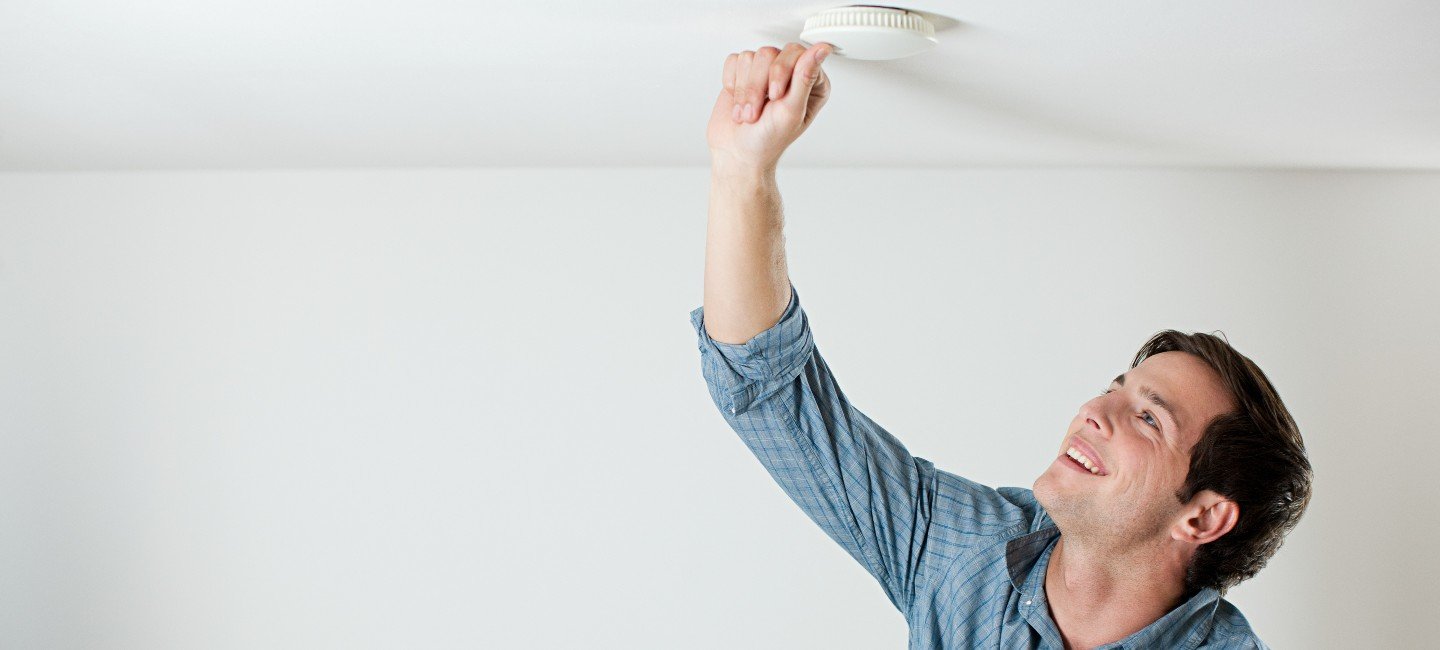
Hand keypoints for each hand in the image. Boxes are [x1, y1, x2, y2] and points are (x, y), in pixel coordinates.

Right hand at [706, 42, 833, 171]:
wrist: (738, 153)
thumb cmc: (768, 140)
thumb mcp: (791, 111)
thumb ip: (806, 78)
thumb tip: (822, 49)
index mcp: (810, 81)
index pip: (796, 53)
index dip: (780, 72)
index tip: (774, 97)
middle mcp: (789, 73)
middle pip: (768, 53)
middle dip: (757, 86)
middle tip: (757, 111)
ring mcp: (765, 72)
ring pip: (750, 57)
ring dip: (744, 90)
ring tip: (747, 113)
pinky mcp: (743, 73)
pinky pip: (734, 61)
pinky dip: (733, 84)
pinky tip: (738, 102)